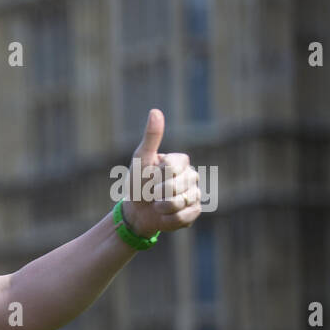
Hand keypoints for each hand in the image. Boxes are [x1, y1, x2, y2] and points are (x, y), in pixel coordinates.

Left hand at [123, 109, 201, 237]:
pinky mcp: (194, 212)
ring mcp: (194, 194)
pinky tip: (163, 215)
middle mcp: (191, 176)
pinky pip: (184, 216)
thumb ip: (151, 137)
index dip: (157, 174)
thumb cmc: (137, 183)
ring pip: (181, 201)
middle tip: (151, 194)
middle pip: (178, 185)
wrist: (135, 211)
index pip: (173, 166)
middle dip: (158, 192)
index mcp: (180, 161)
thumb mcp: (140, 159)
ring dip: (162, 206)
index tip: (149, 176)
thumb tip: (155, 111)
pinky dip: (168, 219)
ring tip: (156, 205)